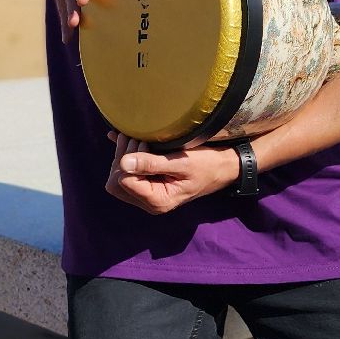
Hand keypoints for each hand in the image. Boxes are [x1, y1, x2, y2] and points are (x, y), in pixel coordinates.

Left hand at [104, 132, 240, 214]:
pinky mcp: (148, 184)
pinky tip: (120, 138)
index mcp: (157, 200)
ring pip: (119, 176)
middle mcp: (149, 201)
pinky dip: (122, 154)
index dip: (128, 160)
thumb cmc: (206, 165)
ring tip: (137, 137)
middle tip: (139, 139)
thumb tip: (124, 164)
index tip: (144, 143)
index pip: (122, 182)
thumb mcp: (182, 162)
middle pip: (116, 182)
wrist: (222, 168)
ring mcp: (147, 194)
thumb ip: (153, 164)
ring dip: (123, 154)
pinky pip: (126, 172)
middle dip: (122, 158)